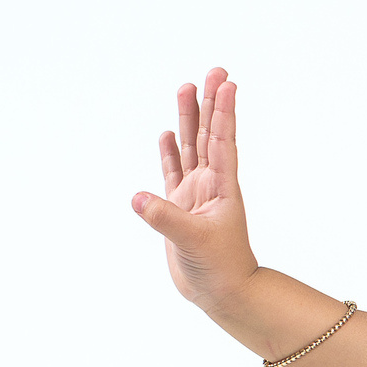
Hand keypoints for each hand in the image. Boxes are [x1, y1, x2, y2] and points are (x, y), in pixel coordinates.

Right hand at [132, 68, 259, 312]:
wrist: (222, 294)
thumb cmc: (219, 270)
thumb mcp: (193, 242)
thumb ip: (165, 218)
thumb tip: (138, 197)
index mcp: (221, 188)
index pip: (222, 142)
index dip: (224, 113)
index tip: (227, 84)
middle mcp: (210, 185)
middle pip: (207, 135)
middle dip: (209, 103)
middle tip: (214, 71)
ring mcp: (194, 195)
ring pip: (189, 148)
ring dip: (187, 120)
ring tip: (187, 88)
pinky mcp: (178, 208)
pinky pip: (172, 173)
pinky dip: (168, 153)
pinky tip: (165, 135)